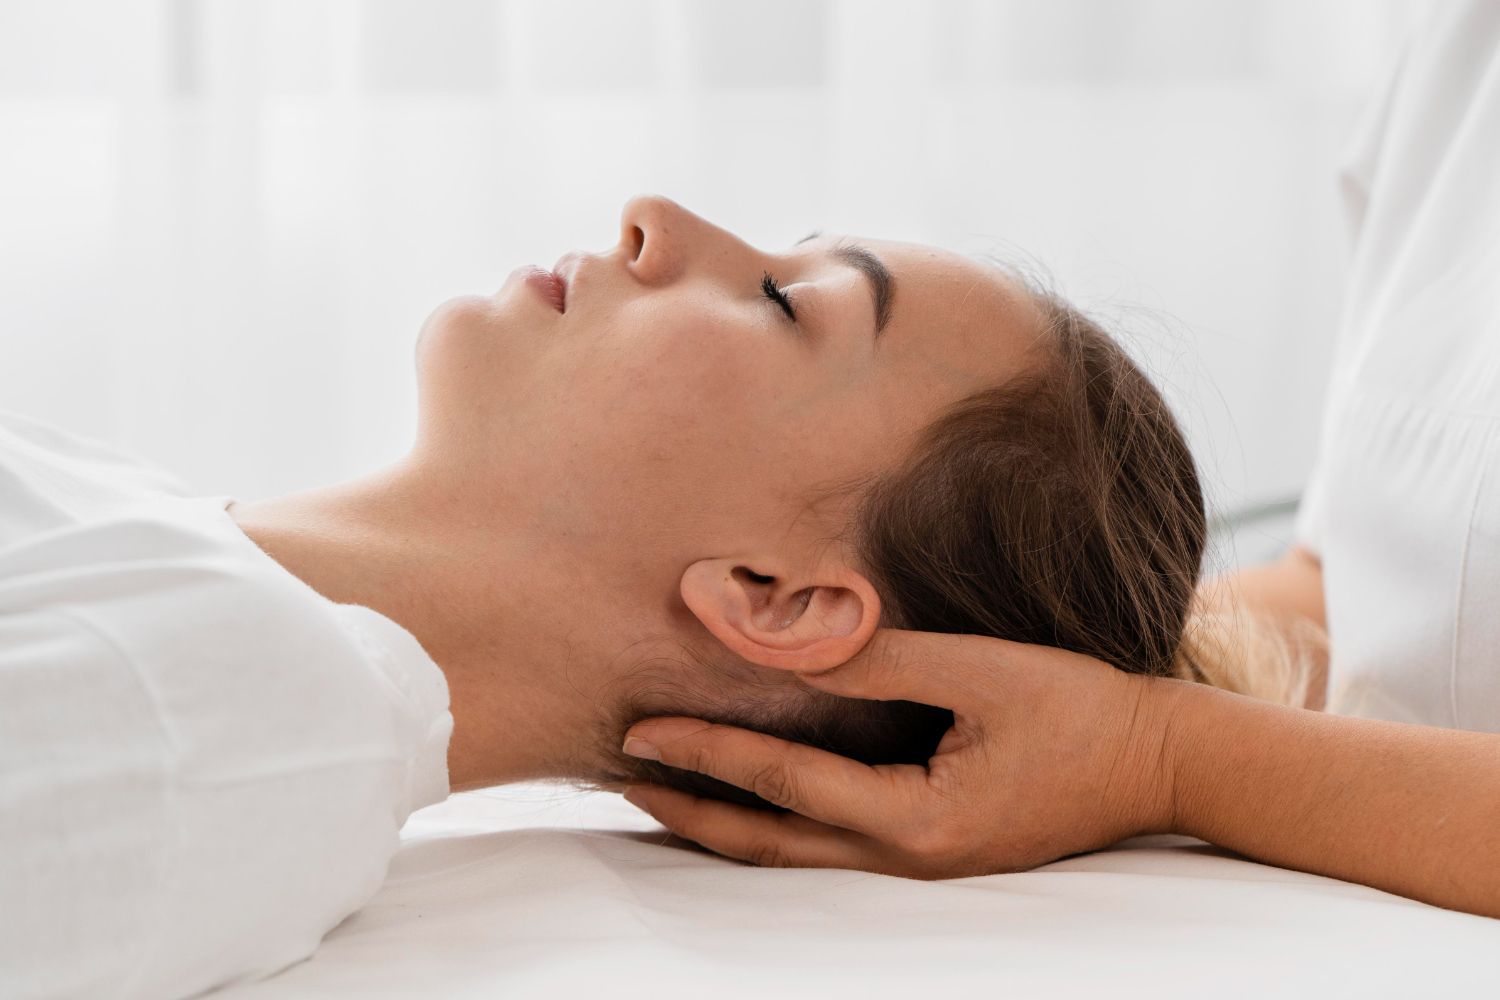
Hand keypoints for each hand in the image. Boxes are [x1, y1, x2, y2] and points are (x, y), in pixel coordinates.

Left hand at [619, 628, 1186, 878]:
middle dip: (692, 812)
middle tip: (625, 779)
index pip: (784, 783)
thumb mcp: (981, 672)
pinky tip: (752, 800)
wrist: (1160, 763)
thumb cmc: (1081, 712)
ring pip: (795, 857)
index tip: (643, 730)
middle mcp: (907, 858)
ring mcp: (919, 865)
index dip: (708, 751)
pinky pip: (830, 848)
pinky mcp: (931, 850)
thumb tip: (789, 645)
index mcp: (916, 820)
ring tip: (664, 796)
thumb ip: (879, 661)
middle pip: (770, 845)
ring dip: (725, 826)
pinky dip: (775, 825)